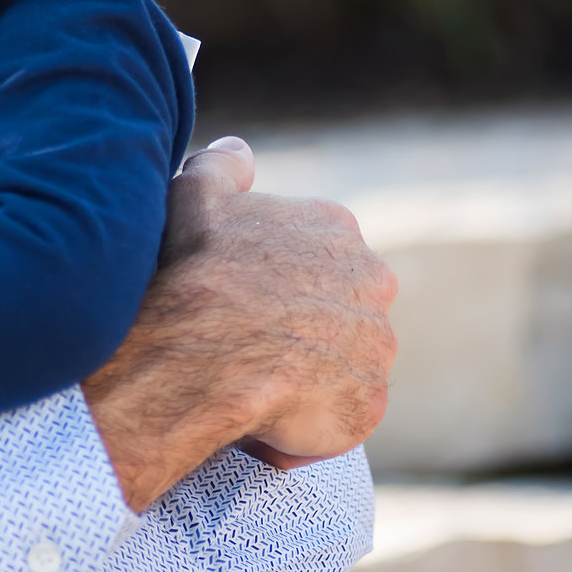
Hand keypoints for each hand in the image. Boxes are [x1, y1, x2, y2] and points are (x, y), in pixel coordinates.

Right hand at [81, 137, 397, 509]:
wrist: (196, 348)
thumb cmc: (195, 269)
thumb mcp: (195, 194)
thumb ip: (224, 165)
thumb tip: (240, 149)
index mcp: (337, 228)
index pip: (320, 255)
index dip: (279, 280)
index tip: (246, 296)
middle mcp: (373, 282)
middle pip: (342, 308)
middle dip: (305, 326)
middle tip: (250, 341)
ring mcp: (376, 347)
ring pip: (344, 363)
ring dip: (309, 375)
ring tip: (253, 383)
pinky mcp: (367, 405)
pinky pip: (341, 416)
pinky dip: (309, 421)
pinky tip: (264, 416)